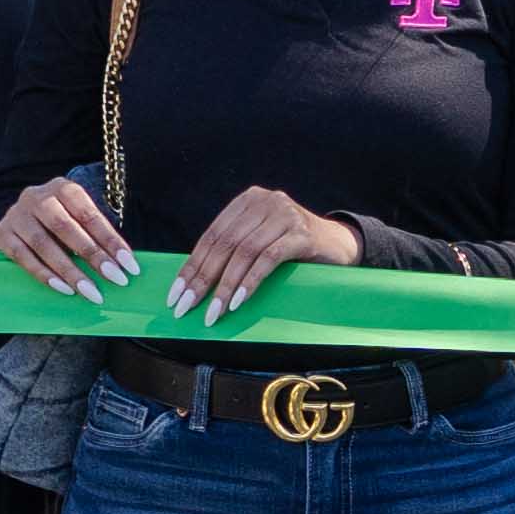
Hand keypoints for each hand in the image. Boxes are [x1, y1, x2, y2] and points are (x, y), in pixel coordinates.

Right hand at [0, 175, 139, 302]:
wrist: (22, 216)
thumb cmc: (62, 221)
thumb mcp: (79, 219)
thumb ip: (97, 235)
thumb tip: (124, 265)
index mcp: (63, 188)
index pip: (90, 215)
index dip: (111, 241)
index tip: (130, 266)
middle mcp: (36, 197)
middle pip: (66, 228)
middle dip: (94, 256)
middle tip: (116, 280)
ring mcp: (16, 215)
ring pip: (43, 244)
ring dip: (70, 271)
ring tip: (91, 292)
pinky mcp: (2, 234)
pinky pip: (23, 257)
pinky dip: (44, 275)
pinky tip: (64, 289)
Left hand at [173, 184, 362, 321]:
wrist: (340, 245)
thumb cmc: (293, 249)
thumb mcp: (260, 242)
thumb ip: (233, 251)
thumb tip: (192, 283)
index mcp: (248, 201)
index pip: (212, 236)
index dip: (191, 267)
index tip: (175, 295)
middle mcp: (265, 201)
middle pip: (224, 244)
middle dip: (202, 279)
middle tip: (186, 307)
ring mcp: (285, 214)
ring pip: (244, 252)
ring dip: (224, 286)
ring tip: (213, 313)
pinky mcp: (302, 233)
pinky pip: (268, 259)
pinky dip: (250, 282)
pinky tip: (237, 302)